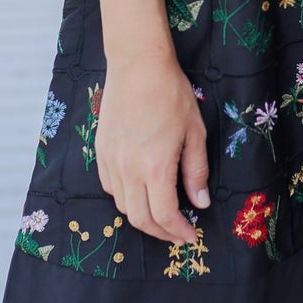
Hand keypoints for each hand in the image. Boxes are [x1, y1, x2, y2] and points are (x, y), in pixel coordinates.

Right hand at [93, 49, 209, 243]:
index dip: (177, 232)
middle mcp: (128, 169)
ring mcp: (111, 161)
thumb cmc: (171, 94)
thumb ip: (196, 171)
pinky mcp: (101, 151)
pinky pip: (110, 187)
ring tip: (161, 215)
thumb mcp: (194, 132)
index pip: (164, 215)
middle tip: (177, 233)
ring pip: (122, 206)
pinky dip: (126, 198)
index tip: (190, 236)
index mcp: (155, 167)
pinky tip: (140, 192)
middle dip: (160, 233)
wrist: (137, 66)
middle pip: (140, 219)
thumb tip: (201, 202)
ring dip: (143, 217)